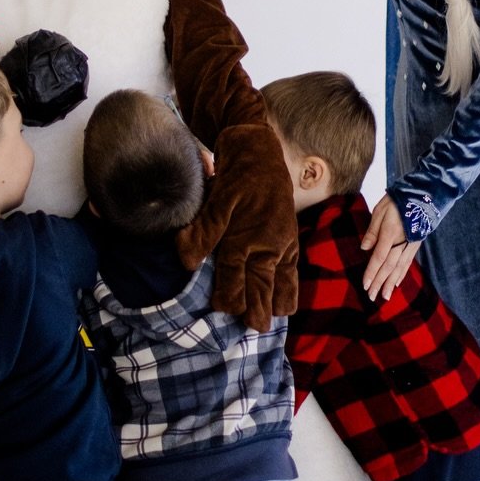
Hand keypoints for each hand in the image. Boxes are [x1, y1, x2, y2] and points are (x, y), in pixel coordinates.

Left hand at [176, 122, 298, 330]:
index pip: (236, 281)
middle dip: (257, 310)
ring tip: (274, 319)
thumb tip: (187, 262)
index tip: (221, 313)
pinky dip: (289, 285)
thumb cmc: (234, 174)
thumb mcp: (215, 200)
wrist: (259, 149)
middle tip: (256, 330)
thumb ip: (203, 231)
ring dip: (277, 301)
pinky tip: (287, 297)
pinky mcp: (290, 238)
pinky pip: (292, 269)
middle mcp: (268, 246)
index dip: (228, 300)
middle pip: (261, 288)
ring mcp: (283, 243)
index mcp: (247, 239)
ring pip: (282, 282)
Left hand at [361, 194, 420, 299]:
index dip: (372, 273)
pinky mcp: (416, 243)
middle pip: (389, 267)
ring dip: (391, 283)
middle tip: (372, 297)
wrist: (425, 193)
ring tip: (385, 296)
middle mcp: (402, 242)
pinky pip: (408, 262)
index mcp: (390, 233)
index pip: (379, 258)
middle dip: (380, 283)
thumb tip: (364, 248)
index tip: (365, 285)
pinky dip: (402, 273)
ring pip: (400, 268)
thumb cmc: (398, 199)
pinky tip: (397, 282)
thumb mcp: (380, 210)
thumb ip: (372, 230)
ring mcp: (411, 244)